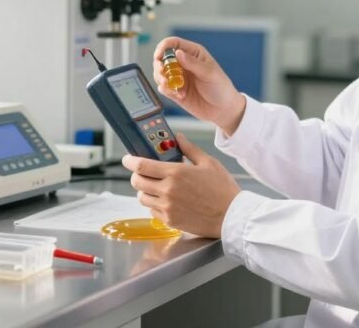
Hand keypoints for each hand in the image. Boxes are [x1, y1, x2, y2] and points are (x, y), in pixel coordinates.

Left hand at [122, 133, 240, 238]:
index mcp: (176, 173)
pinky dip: (154, 204)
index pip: (142, 166)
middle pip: (137, 182)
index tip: (127, 159)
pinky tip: (166, 200)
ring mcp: (167, 207)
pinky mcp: (170, 221)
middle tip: (143, 172)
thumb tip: (177, 138)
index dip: (130, 161)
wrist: (231, 217)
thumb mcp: (208, 163)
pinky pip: (152, 211)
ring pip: (142, 197)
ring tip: (156, 186)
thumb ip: (189, 149)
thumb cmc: (222, 189)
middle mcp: (168, 191)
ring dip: (145, 190)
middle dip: (136, 175)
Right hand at [153, 37, 246, 133]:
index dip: (163, 47)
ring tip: (171, 87)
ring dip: (161, 79)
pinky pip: (163, 88)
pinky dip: (166, 91)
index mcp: (193, 53)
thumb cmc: (221, 88)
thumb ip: (193, 63)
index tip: (158, 56)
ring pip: (160, 73)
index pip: (173, 43)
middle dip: (159, 65)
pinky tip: (178, 95)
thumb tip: (177, 53)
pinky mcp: (175, 91)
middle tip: (162, 73)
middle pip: (162, 58)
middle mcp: (183, 63)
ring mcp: (178, 77)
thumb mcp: (209, 73)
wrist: (223, 110)